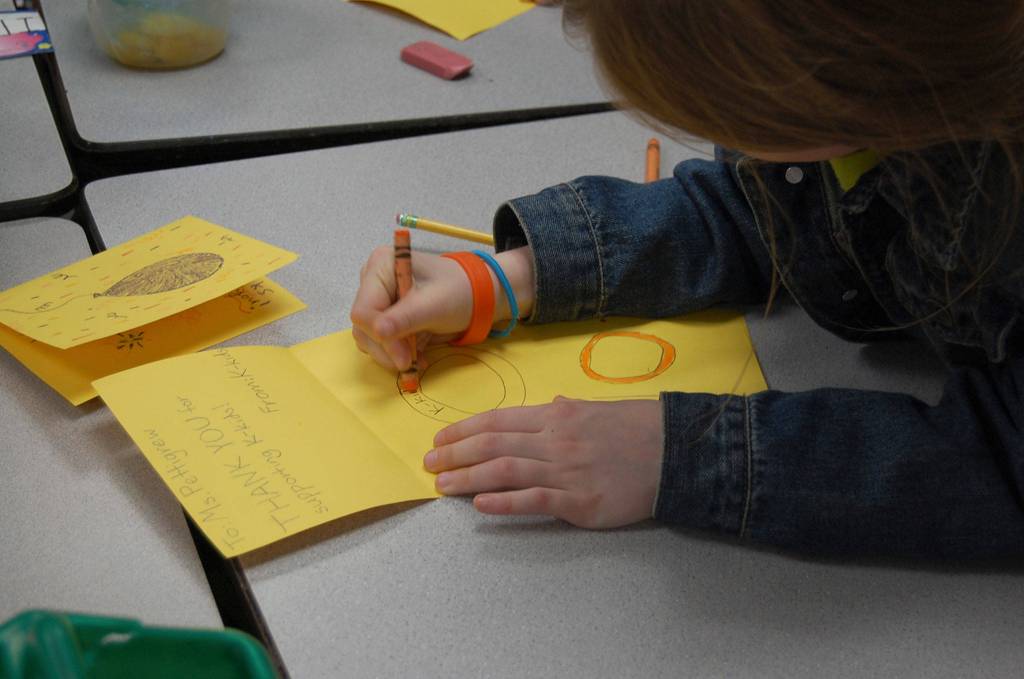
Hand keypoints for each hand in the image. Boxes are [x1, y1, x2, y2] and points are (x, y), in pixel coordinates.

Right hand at [350, 246, 535, 370]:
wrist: (477, 296)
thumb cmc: (459, 291)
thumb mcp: (435, 305)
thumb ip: (406, 318)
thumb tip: (378, 333)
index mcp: (380, 266)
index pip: (363, 310)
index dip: (379, 336)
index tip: (403, 358)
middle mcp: (373, 281)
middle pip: (364, 326)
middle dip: (387, 349)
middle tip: (411, 363)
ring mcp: (377, 299)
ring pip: (369, 338)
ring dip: (391, 355)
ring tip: (419, 358)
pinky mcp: (385, 316)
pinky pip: (381, 342)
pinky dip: (397, 353)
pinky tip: (418, 355)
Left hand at [424, 398, 663, 527]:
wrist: (675, 452)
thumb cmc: (633, 429)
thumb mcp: (593, 409)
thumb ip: (561, 413)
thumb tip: (541, 410)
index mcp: (556, 415)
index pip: (498, 421)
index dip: (463, 430)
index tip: (439, 440)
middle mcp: (555, 439)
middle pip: (493, 444)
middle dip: (455, 454)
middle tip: (428, 464)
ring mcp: (566, 471)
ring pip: (505, 471)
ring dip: (468, 477)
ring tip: (442, 486)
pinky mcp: (580, 501)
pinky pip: (534, 500)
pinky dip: (504, 503)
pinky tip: (481, 505)